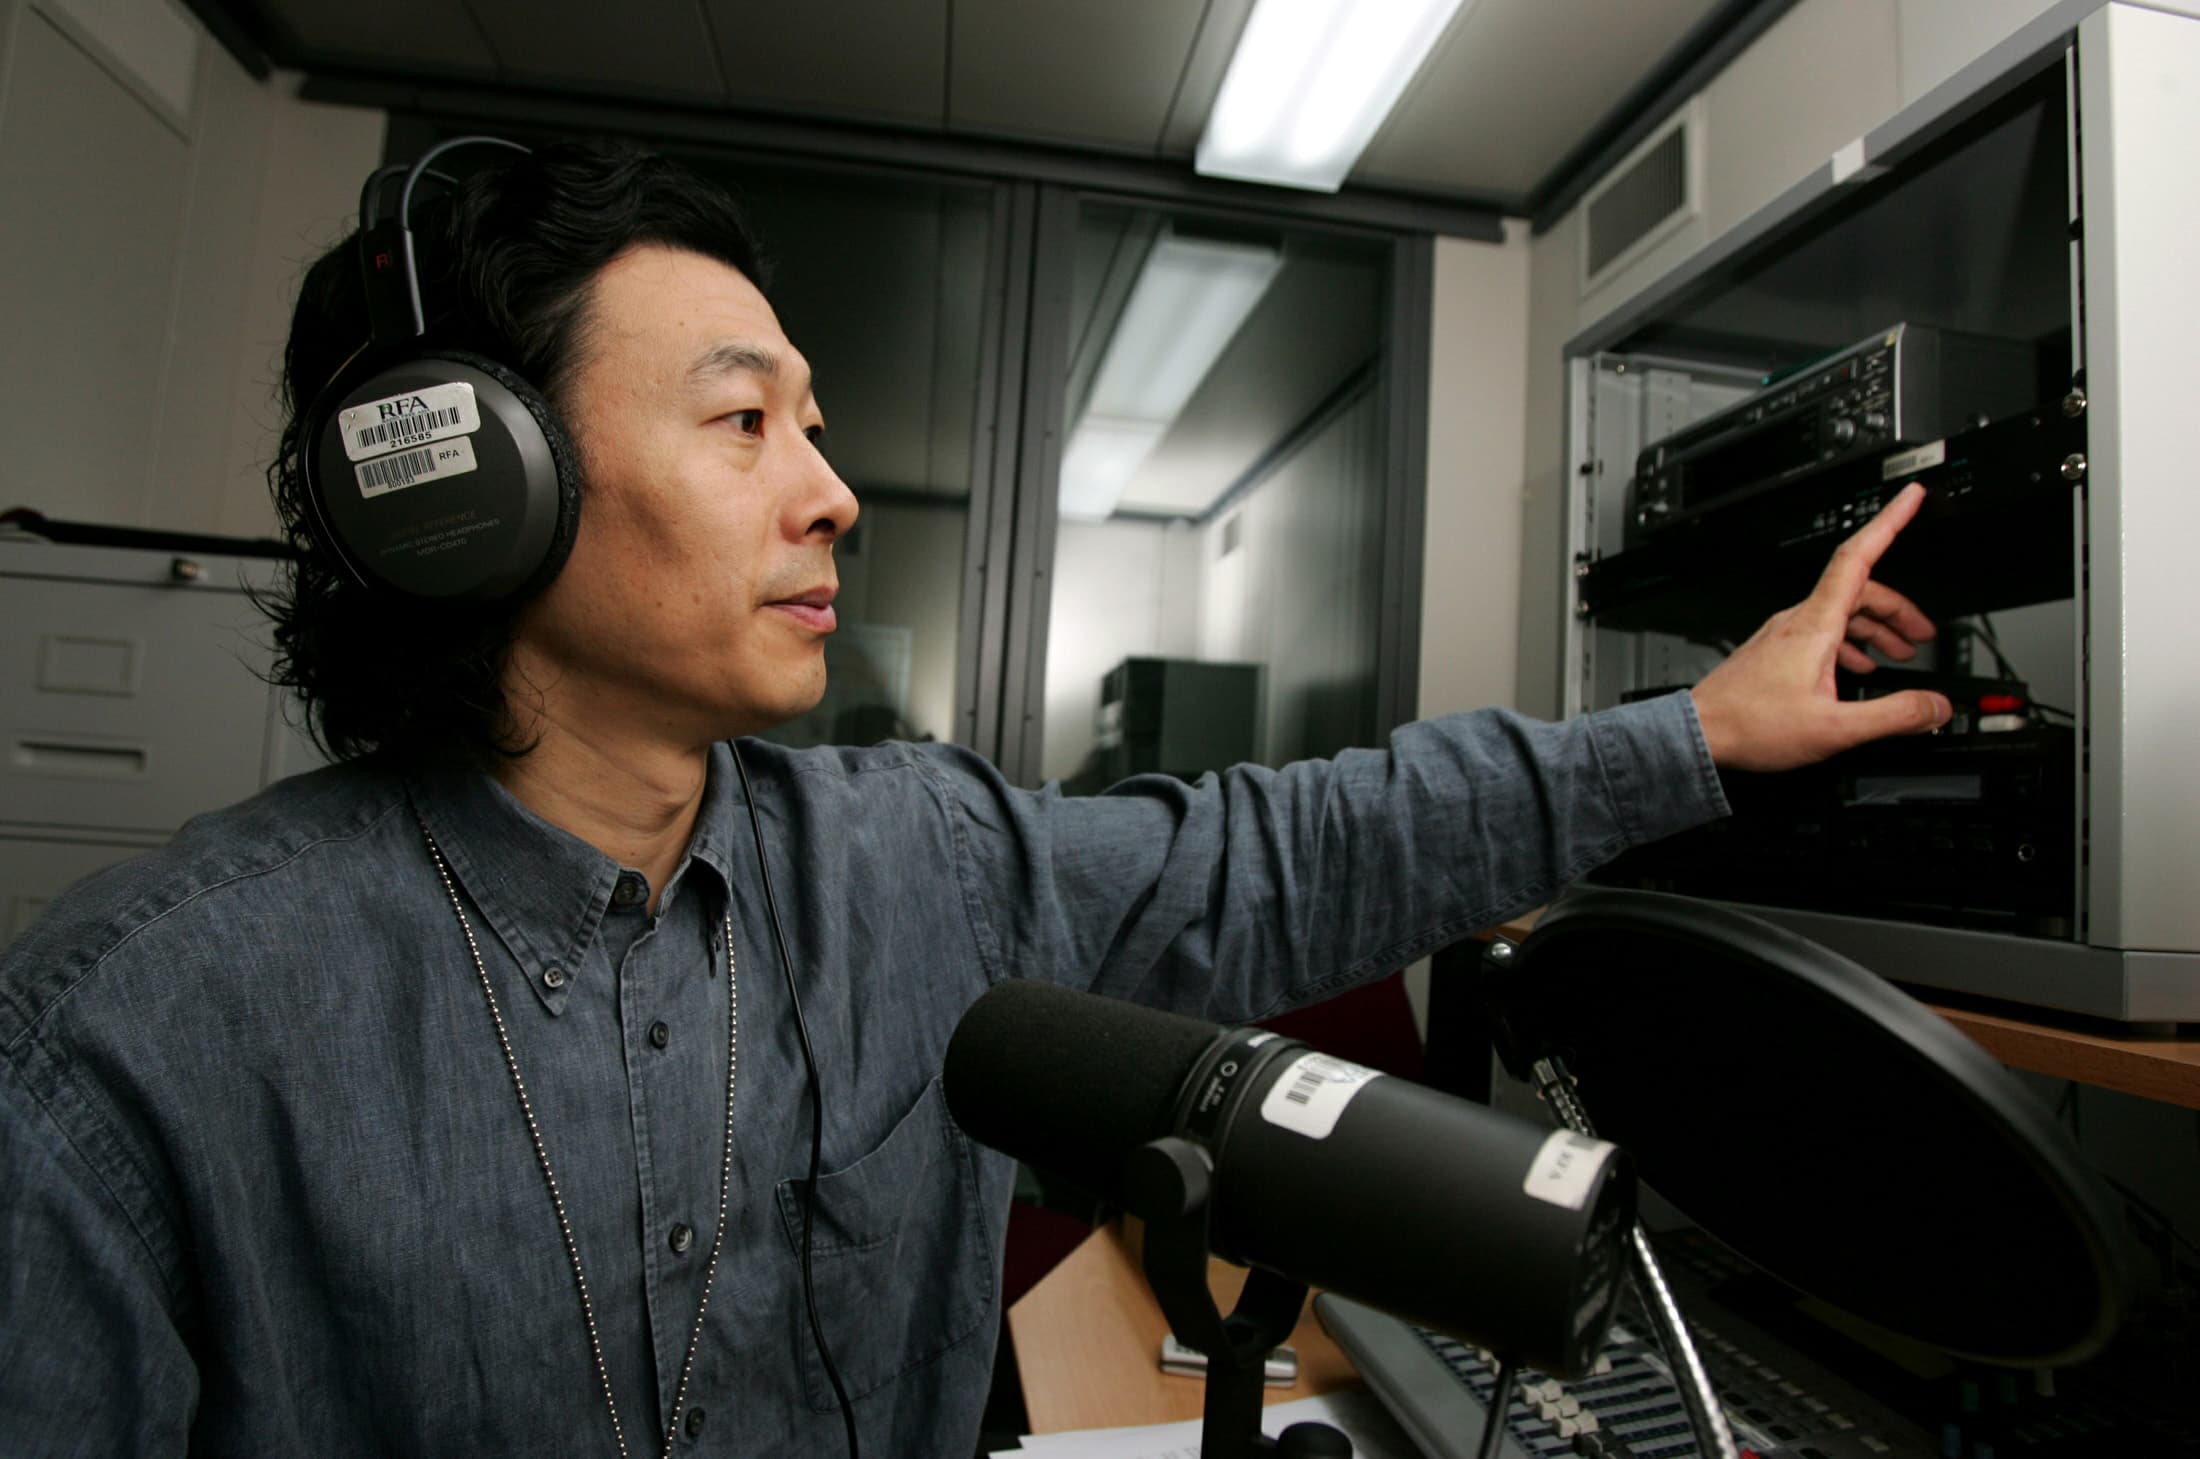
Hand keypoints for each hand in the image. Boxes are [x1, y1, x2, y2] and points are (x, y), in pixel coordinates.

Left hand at [1690, 482, 1951, 770]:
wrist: (1701, 734)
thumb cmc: (1750, 724)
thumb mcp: (1835, 728)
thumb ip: (1893, 715)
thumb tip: (1934, 707)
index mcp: (1815, 624)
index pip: (1858, 556)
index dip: (1889, 521)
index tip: (1910, 497)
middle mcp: (1798, 620)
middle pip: (1859, 590)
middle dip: (1898, 607)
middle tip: (1923, 632)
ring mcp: (1784, 634)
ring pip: (1841, 613)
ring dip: (1875, 628)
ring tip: (1899, 652)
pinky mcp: (1775, 651)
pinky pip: (1822, 632)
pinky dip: (1850, 643)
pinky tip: (1858, 668)